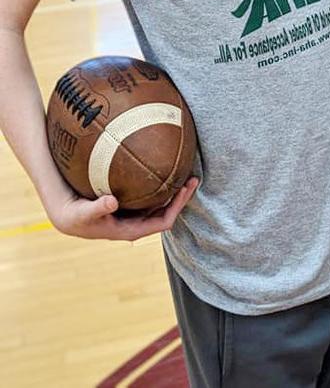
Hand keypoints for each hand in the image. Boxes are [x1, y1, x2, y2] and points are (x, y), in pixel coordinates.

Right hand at [48, 176, 198, 241]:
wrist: (65, 215)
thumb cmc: (74, 216)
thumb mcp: (83, 213)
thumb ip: (97, 208)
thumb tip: (112, 201)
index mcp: (130, 230)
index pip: (162, 223)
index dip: (176, 207)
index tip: (184, 189)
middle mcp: (135, 224)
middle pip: (166, 213)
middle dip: (180, 198)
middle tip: (192, 178)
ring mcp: (132, 215)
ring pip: (159, 205)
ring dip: (173, 192)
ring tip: (185, 173)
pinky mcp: (128, 205)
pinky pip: (150, 197)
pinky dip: (159, 186)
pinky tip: (164, 170)